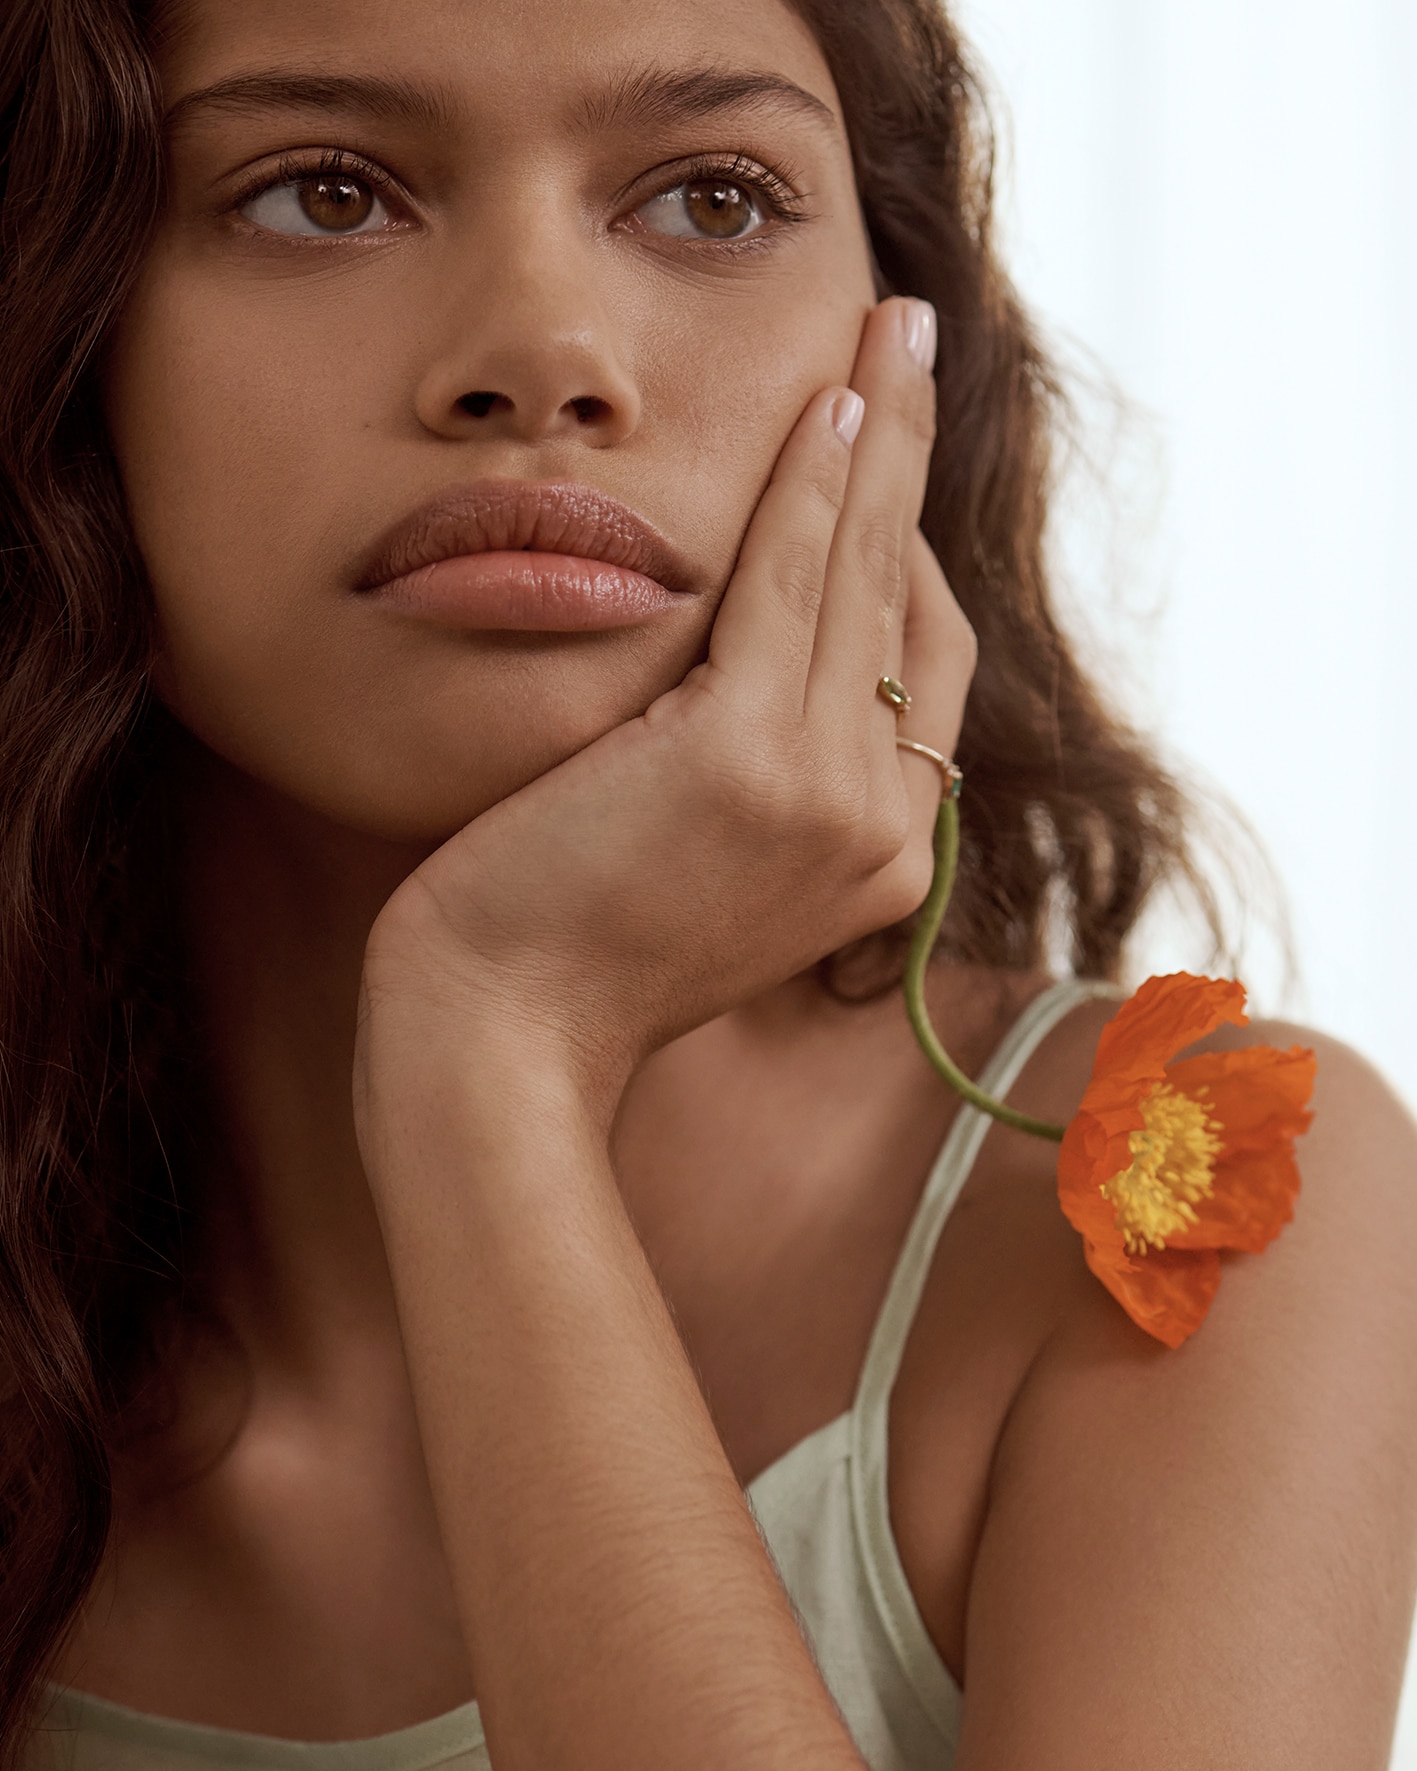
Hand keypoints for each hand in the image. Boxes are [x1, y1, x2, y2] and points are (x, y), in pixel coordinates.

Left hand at [357, 297, 975, 1117]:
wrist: (502, 1041)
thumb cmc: (566, 956)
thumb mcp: (694, 874)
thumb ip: (753, 790)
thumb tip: (742, 692)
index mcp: (877, 861)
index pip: (917, 675)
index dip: (903, 553)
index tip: (879, 464)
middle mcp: (882, 830)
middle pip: (917, 605)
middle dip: (913, 462)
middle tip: (914, 348)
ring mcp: (831, 797)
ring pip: (869, 573)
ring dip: (881, 434)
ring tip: (892, 330)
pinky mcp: (753, 760)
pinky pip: (796, 583)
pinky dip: (815, 482)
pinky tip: (823, 400)